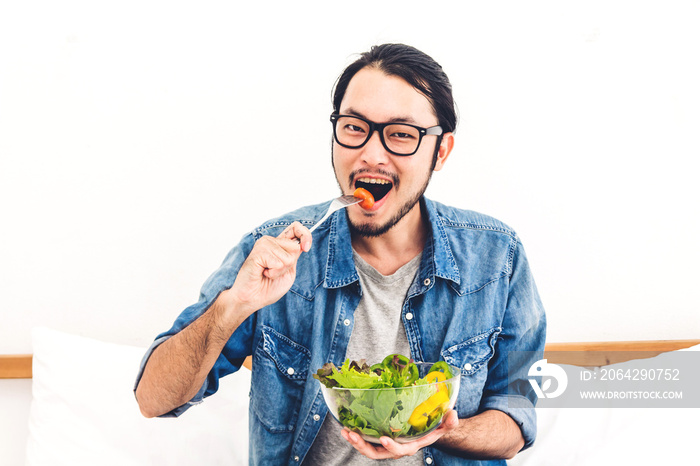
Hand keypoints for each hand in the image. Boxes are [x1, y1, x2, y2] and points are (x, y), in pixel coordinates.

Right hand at [226, 222, 311, 314]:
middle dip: (290, 264)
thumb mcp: (289, 271)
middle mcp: (270, 241)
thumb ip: (294, 256)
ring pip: (288, 257)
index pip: (295, 227)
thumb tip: (301, 243)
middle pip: (295, 247)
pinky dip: (273, 273)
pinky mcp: (258, 252)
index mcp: (279, 244)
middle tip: (275, 271)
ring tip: (267, 273)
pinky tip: (262, 273)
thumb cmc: (269, 287)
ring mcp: (263, 245)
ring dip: (280, 270)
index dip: (305, 235)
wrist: (252, 299)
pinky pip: (278, 263)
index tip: (306, 248)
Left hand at [340, 409, 458, 459]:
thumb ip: (449, 422)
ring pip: (370, 449)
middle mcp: (397, 447)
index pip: (402, 450)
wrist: (428, 428)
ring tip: (345, 431)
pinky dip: (357, 435)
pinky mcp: (380, 438)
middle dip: (364, 446)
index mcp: (412, 445)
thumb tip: (453, 415)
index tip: (384, 438)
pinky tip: (347, 426)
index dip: (393, 447)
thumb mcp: (444, 424)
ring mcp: (387, 444)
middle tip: (352, 435)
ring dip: (356, 442)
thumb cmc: (435, 426)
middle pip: (378, 454)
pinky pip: (367, 440)